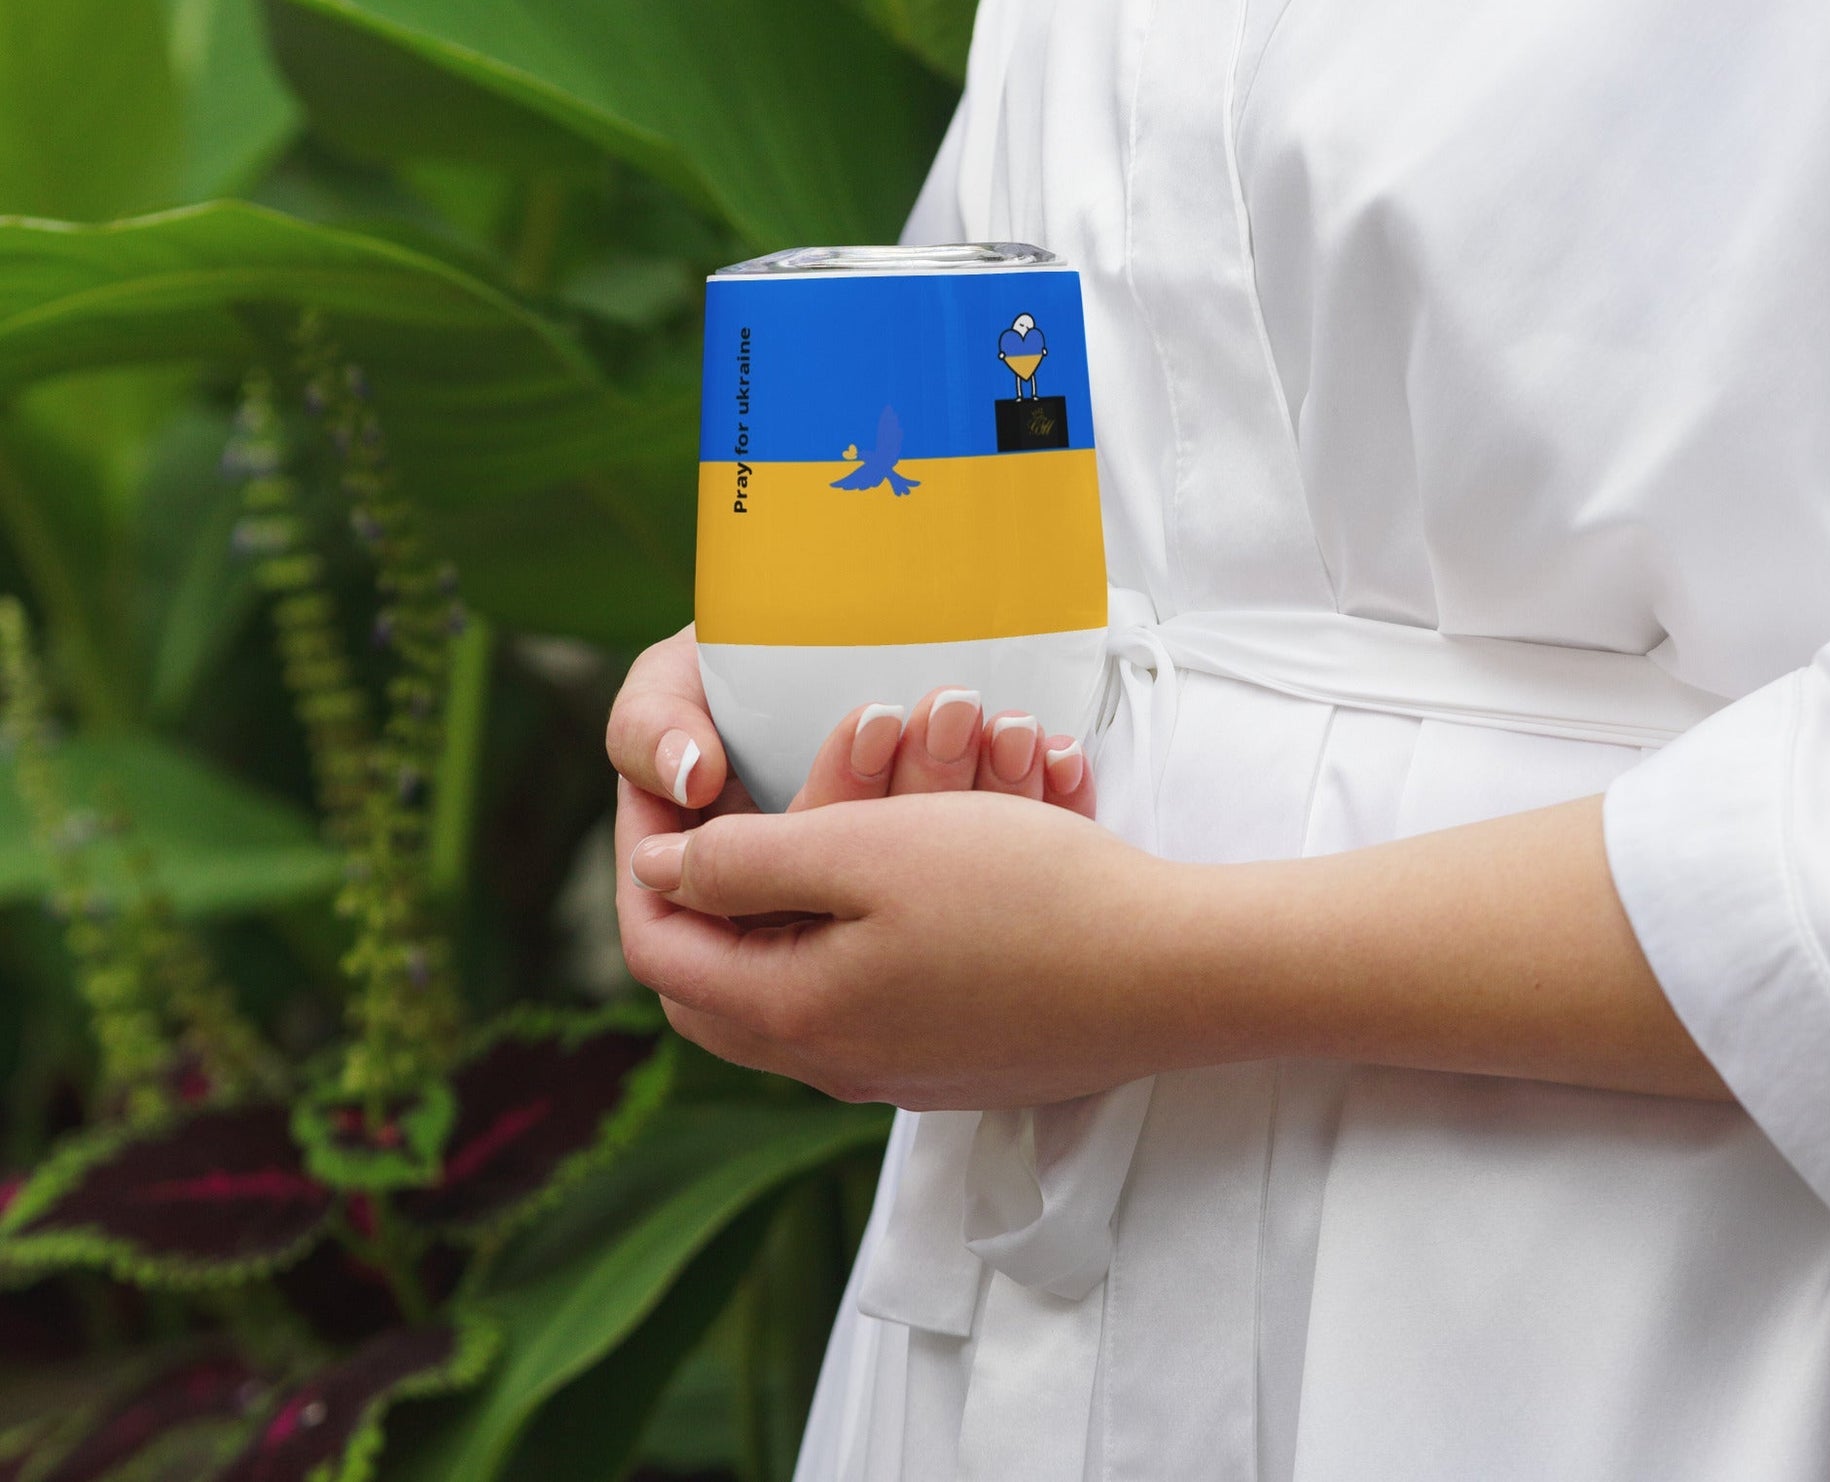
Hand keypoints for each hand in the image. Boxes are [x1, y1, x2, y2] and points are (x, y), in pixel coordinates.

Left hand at [608, 631, 1099, 1021]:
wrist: (1171, 970)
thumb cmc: (1023, 900)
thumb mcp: (866, 853)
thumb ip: (745, 864)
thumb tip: (657, 873)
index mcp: (792, 1014)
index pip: (660, 946)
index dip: (643, 859)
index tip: (662, 784)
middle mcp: (836, 1058)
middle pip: (722, 967)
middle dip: (719, 871)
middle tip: (734, 792)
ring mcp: (900, 1064)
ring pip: (808, 961)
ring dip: (818, 865)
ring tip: (859, 780)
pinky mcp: (958, 1052)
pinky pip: (881, 972)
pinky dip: (882, 898)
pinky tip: (926, 835)